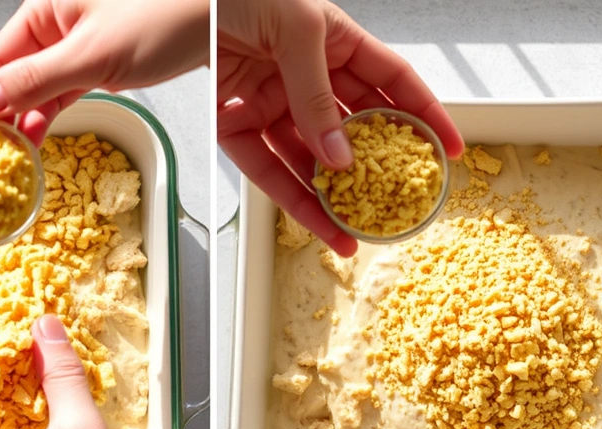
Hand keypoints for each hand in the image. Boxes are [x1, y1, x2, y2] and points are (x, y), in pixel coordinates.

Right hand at [0, 0, 209, 144]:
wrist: (222, 16)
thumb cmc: (167, 13)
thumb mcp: (94, 53)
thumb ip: (38, 79)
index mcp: (46, 9)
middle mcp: (59, 25)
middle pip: (14, 74)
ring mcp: (82, 46)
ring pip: (40, 87)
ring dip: (25, 119)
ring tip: (13, 152)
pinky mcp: (105, 65)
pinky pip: (67, 92)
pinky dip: (51, 114)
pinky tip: (38, 134)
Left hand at [217, 0, 463, 255]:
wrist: (151, 13)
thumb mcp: (293, 28)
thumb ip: (318, 93)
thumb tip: (340, 156)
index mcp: (329, 37)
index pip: (390, 78)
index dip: (424, 111)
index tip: (450, 148)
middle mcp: (304, 72)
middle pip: (354, 127)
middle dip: (379, 167)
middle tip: (403, 203)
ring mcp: (271, 100)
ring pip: (312, 159)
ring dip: (334, 198)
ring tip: (358, 233)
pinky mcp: (234, 125)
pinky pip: (269, 169)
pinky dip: (292, 199)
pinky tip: (317, 223)